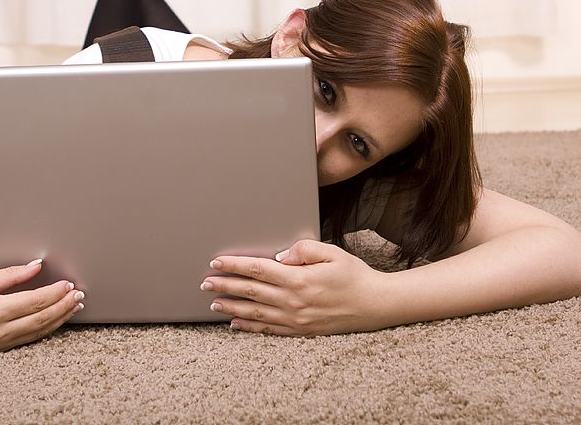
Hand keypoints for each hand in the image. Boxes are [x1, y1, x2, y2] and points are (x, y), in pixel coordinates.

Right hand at [0, 260, 84, 351]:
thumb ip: (12, 274)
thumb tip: (38, 266)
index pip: (34, 302)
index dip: (55, 293)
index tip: (68, 283)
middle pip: (41, 319)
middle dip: (64, 305)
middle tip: (79, 294)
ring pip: (39, 331)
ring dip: (60, 317)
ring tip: (76, 305)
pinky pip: (30, 338)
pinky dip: (48, 328)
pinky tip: (59, 318)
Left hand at [201, 240, 386, 335]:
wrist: (375, 305)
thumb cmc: (354, 275)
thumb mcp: (332, 253)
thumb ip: (304, 249)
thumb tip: (280, 255)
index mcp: (299, 278)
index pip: (258, 269)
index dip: (235, 265)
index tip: (217, 262)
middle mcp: (293, 301)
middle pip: (251, 292)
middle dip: (225, 285)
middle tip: (205, 283)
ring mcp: (295, 319)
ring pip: (255, 313)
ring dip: (232, 307)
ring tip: (213, 303)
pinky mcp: (300, 330)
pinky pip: (268, 329)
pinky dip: (249, 327)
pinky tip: (235, 324)